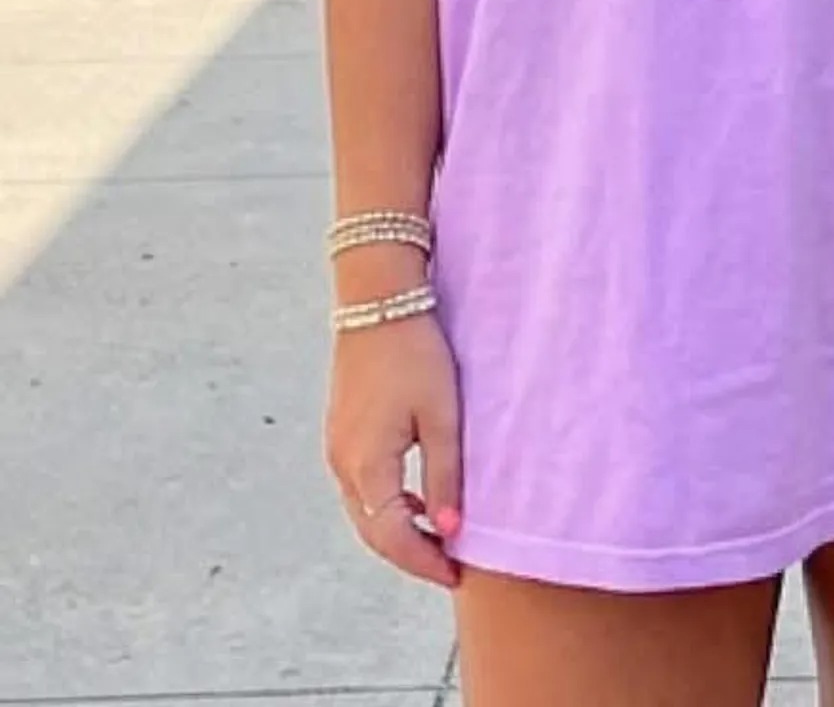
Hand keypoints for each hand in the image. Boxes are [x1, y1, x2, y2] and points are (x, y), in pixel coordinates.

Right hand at [325, 313, 463, 589]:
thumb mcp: (441, 415)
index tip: (456, 574)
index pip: (391, 538)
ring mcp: (336, 447)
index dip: (423, 562)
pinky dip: (385, 504)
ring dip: (396, 531)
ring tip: (437, 540)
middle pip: (372, 532)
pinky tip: (415, 501)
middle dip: (409, 555)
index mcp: (365, 464)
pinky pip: (360, 486)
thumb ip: (445, 476)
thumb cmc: (416, 353)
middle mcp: (341, 463)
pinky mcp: (340, 431)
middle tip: (449, 566)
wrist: (379, 301)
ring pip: (363, 511)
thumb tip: (449, 532)